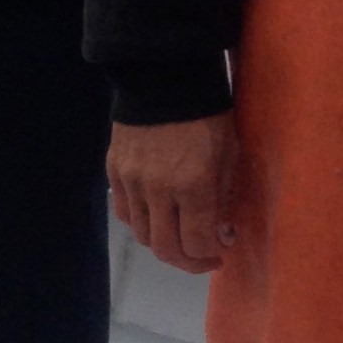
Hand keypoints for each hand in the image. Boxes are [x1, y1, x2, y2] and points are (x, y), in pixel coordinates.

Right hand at [107, 114, 237, 273]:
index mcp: (193, 185)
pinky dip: (141, 223)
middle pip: (165, 249)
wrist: (164, 80)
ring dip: (163, 243)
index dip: (212, 256)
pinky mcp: (114, 171)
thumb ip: (223, 198)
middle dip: (188, 261)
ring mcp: (131, 181)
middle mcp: (158, 190)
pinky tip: (156, 216)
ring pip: (141, 235)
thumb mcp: (229, 157)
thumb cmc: (208, 118)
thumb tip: (219, 231)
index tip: (224, 249)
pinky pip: (124, 212)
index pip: (196, 244)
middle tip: (203, 257)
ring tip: (180, 235)